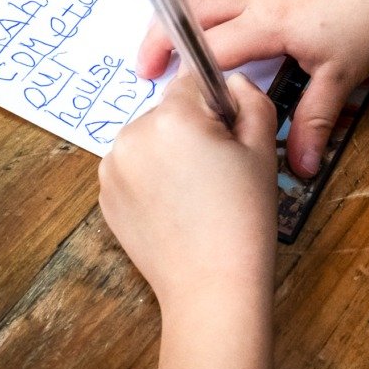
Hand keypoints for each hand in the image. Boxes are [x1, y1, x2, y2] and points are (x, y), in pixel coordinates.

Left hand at [98, 74, 279, 368]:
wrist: (212, 288)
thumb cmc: (242, 222)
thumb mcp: (262, 149)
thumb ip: (250, 99)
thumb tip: (232, 82)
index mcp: (172, 118)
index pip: (195, 81)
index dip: (218, 106)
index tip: (230, 134)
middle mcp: (132, 136)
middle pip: (170, 111)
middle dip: (194, 130)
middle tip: (220, 172)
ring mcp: (113, 168)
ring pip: (151, 139)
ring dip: (170, 153)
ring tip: (198, 195)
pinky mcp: (106, 196)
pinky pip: (134, 169)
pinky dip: (153, 179)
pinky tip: (177, 208)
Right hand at [138, 0, 368, 177]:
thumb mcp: (342, 78)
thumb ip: (314, 122)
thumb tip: (301, 167)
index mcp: (269, 21)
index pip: (209, 47)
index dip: (182, 71)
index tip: (161, 91)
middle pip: (191, 8)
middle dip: (160, 36)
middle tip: (145, 65)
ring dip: (177, 3)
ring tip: (163, 29)